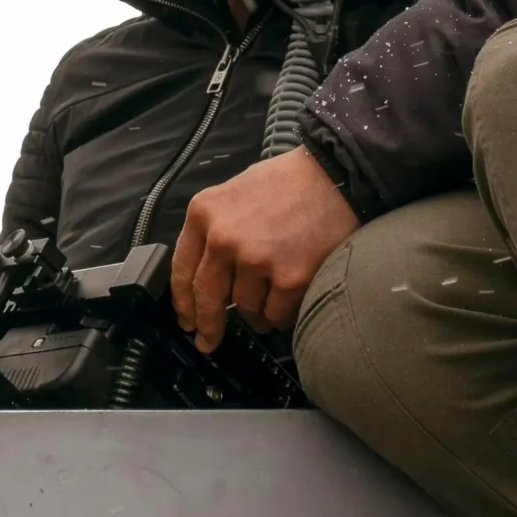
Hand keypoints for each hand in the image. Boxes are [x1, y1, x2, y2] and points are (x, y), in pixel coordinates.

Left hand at [172, 147, 358, 351]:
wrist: (334, 175)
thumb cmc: (288, 181)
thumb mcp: (234, 192)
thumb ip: (214, 229)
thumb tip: (204, 274)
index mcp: (204, 213)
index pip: (182, 269)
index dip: (183, 302)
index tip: (187, 319)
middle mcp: (224, 238)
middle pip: (207, 297)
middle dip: (208, 325)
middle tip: (209, 341)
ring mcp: (256, 259)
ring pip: (246, 308)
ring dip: (256, 313)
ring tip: (271, 297)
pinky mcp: (289, 277)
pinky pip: (276, 313)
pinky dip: (281, 313)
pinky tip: (288, 300)